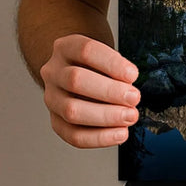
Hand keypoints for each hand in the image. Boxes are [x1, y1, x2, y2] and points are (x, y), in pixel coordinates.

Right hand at [40, 34, 140, 148]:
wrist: (75, 72)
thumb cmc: (96, 63)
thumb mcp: (104, 54)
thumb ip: (116, 67)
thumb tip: (129, 87)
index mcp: (66, 47)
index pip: (86, 51)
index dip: (112, 64)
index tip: (133, 75)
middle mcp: (53, 71)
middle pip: (76, 80)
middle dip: (110, 92)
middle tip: (134, 98)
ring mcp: (51, 97)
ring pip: (71, 110)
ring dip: (106, 116)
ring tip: (130, 116)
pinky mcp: (55, 120)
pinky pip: (73, 135)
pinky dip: (99, 138)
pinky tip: (120, 133)